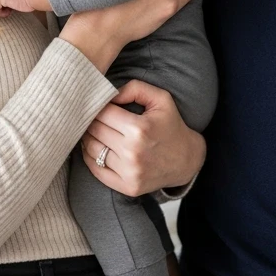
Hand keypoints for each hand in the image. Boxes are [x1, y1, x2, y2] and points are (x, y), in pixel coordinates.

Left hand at [80, 80, 206, 197]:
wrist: (186, 159)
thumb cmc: (171, 125)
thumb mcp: (160, 98)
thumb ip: (134, 88)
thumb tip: (109, 94)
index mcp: (139, 129)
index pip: (103, 112)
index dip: (99, 105)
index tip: (100, 104)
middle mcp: (132, 152)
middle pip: (94, 130)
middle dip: (91, 120)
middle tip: (93, 116)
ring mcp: (129, 172)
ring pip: (91, 149)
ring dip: (88, 137)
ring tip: (94, 130)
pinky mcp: (127, 187)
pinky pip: (96, 170)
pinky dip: (90, 157)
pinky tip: (96, 147)